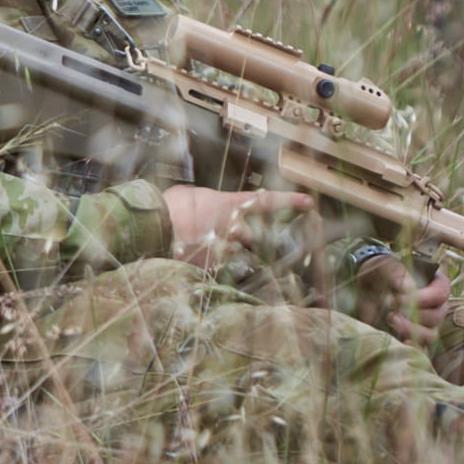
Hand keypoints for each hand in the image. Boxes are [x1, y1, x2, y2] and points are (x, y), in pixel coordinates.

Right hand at [163, 185, 314, 270]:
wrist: (155, 230)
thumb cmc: (169, 206)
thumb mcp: (190, 194)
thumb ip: (206, 200)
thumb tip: (206, 204)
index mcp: (230, 205)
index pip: (266, 202)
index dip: (289, 201)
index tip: (309, 202)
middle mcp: (234, 228)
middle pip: (251, 236)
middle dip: (242, 237)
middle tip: (221, 235)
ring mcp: (226, 250)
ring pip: (232, 254)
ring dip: (219, 252)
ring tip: (196, 249)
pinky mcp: (213, 268)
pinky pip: (215, 268)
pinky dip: (204, 264)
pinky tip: (187, 260)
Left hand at [355, 256, 452, 343]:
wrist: (365, 287)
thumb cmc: (380, 272)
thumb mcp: (385, 265)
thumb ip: (396, 272)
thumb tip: (408, 288)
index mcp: (434, 284)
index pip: (441, 293)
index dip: (423, 298)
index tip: (398, 298)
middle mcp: (435, 305)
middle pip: (437, 316)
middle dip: (415, 315)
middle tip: (391, 311)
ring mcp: (426, 324)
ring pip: (431, 334)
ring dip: (413, 331)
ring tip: (391, 321)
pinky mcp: (413, 337)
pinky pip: (422, 348)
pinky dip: (415, 349)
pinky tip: (403, 344)